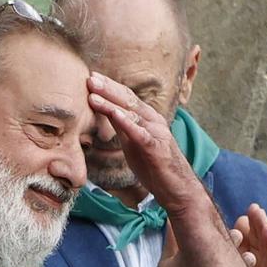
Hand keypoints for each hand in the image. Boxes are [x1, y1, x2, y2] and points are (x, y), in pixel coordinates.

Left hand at [86, 74, 208, 217]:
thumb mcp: (133, 142)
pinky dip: (127, 122)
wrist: (176, 189)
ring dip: (111, 102)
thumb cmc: (154, 166)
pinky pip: (140, 133)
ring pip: (132, 113)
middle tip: (89, 78)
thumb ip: (122, 127)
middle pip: (128, 100)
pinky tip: (114, 114)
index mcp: (148, 118)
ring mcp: (156, 133)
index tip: (92, 78)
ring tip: (94, 94)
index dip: (109, 87)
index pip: (126, 97)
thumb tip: (106, 113)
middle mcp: (154, 121)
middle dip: (108, 88)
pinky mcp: (156, 148)